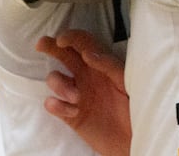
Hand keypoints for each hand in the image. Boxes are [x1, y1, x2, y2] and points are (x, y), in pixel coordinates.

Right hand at [36, 30, 130, 155]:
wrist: (136, 140)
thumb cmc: (137, 108)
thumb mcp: (128, 82)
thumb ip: (110, 65)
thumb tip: (87, 54)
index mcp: (101, 64)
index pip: (83, 43)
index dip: (71, 37)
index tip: (62, 40)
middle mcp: (86, 76)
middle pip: (63, 54)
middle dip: (50, 46)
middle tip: (42, 44)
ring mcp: (76, 94)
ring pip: (54, 79)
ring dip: (59, 85)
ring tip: (76, 98)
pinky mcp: (71, 115)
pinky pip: (53, 105)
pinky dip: (56, 105)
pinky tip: (72, 111)